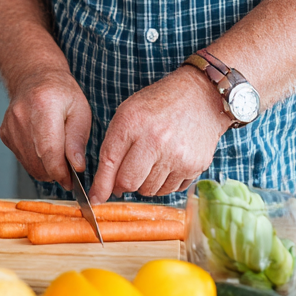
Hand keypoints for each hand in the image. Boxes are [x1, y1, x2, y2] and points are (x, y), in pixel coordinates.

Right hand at [0, 70, 92, 188]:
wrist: (35, 77)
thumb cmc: (61, 92)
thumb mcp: (81, 111)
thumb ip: (77, 140)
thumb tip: (76, 167)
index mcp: (43, 106)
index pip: (49, 152)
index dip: (61, 173)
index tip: (72, 181)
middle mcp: (21, 117)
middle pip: (38, 162)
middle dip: (55, 172)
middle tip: (68, 166)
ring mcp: (10, 126)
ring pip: (29, 165)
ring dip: (45, 167)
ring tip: (57, 152)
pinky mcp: (5, 134)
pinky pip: (22, 159)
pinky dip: (35, 159)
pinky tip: (42, 144)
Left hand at [90, 66, 230, 201]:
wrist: (199, 97)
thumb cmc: (157, 105)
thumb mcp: (127, 114)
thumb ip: (112, 147)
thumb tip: (103, 188)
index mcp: (132, 122)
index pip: (110, 163)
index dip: (101, 185)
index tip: (96, 198)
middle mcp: (155, 140)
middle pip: (130, 182)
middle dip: (122, 186)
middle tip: (124, 180)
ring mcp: (178, 155)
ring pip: (150, 190)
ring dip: (144, 184)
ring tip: (150, 163)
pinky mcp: (195, 166)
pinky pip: (171, 189)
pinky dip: (164, 183)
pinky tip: (167, 164)